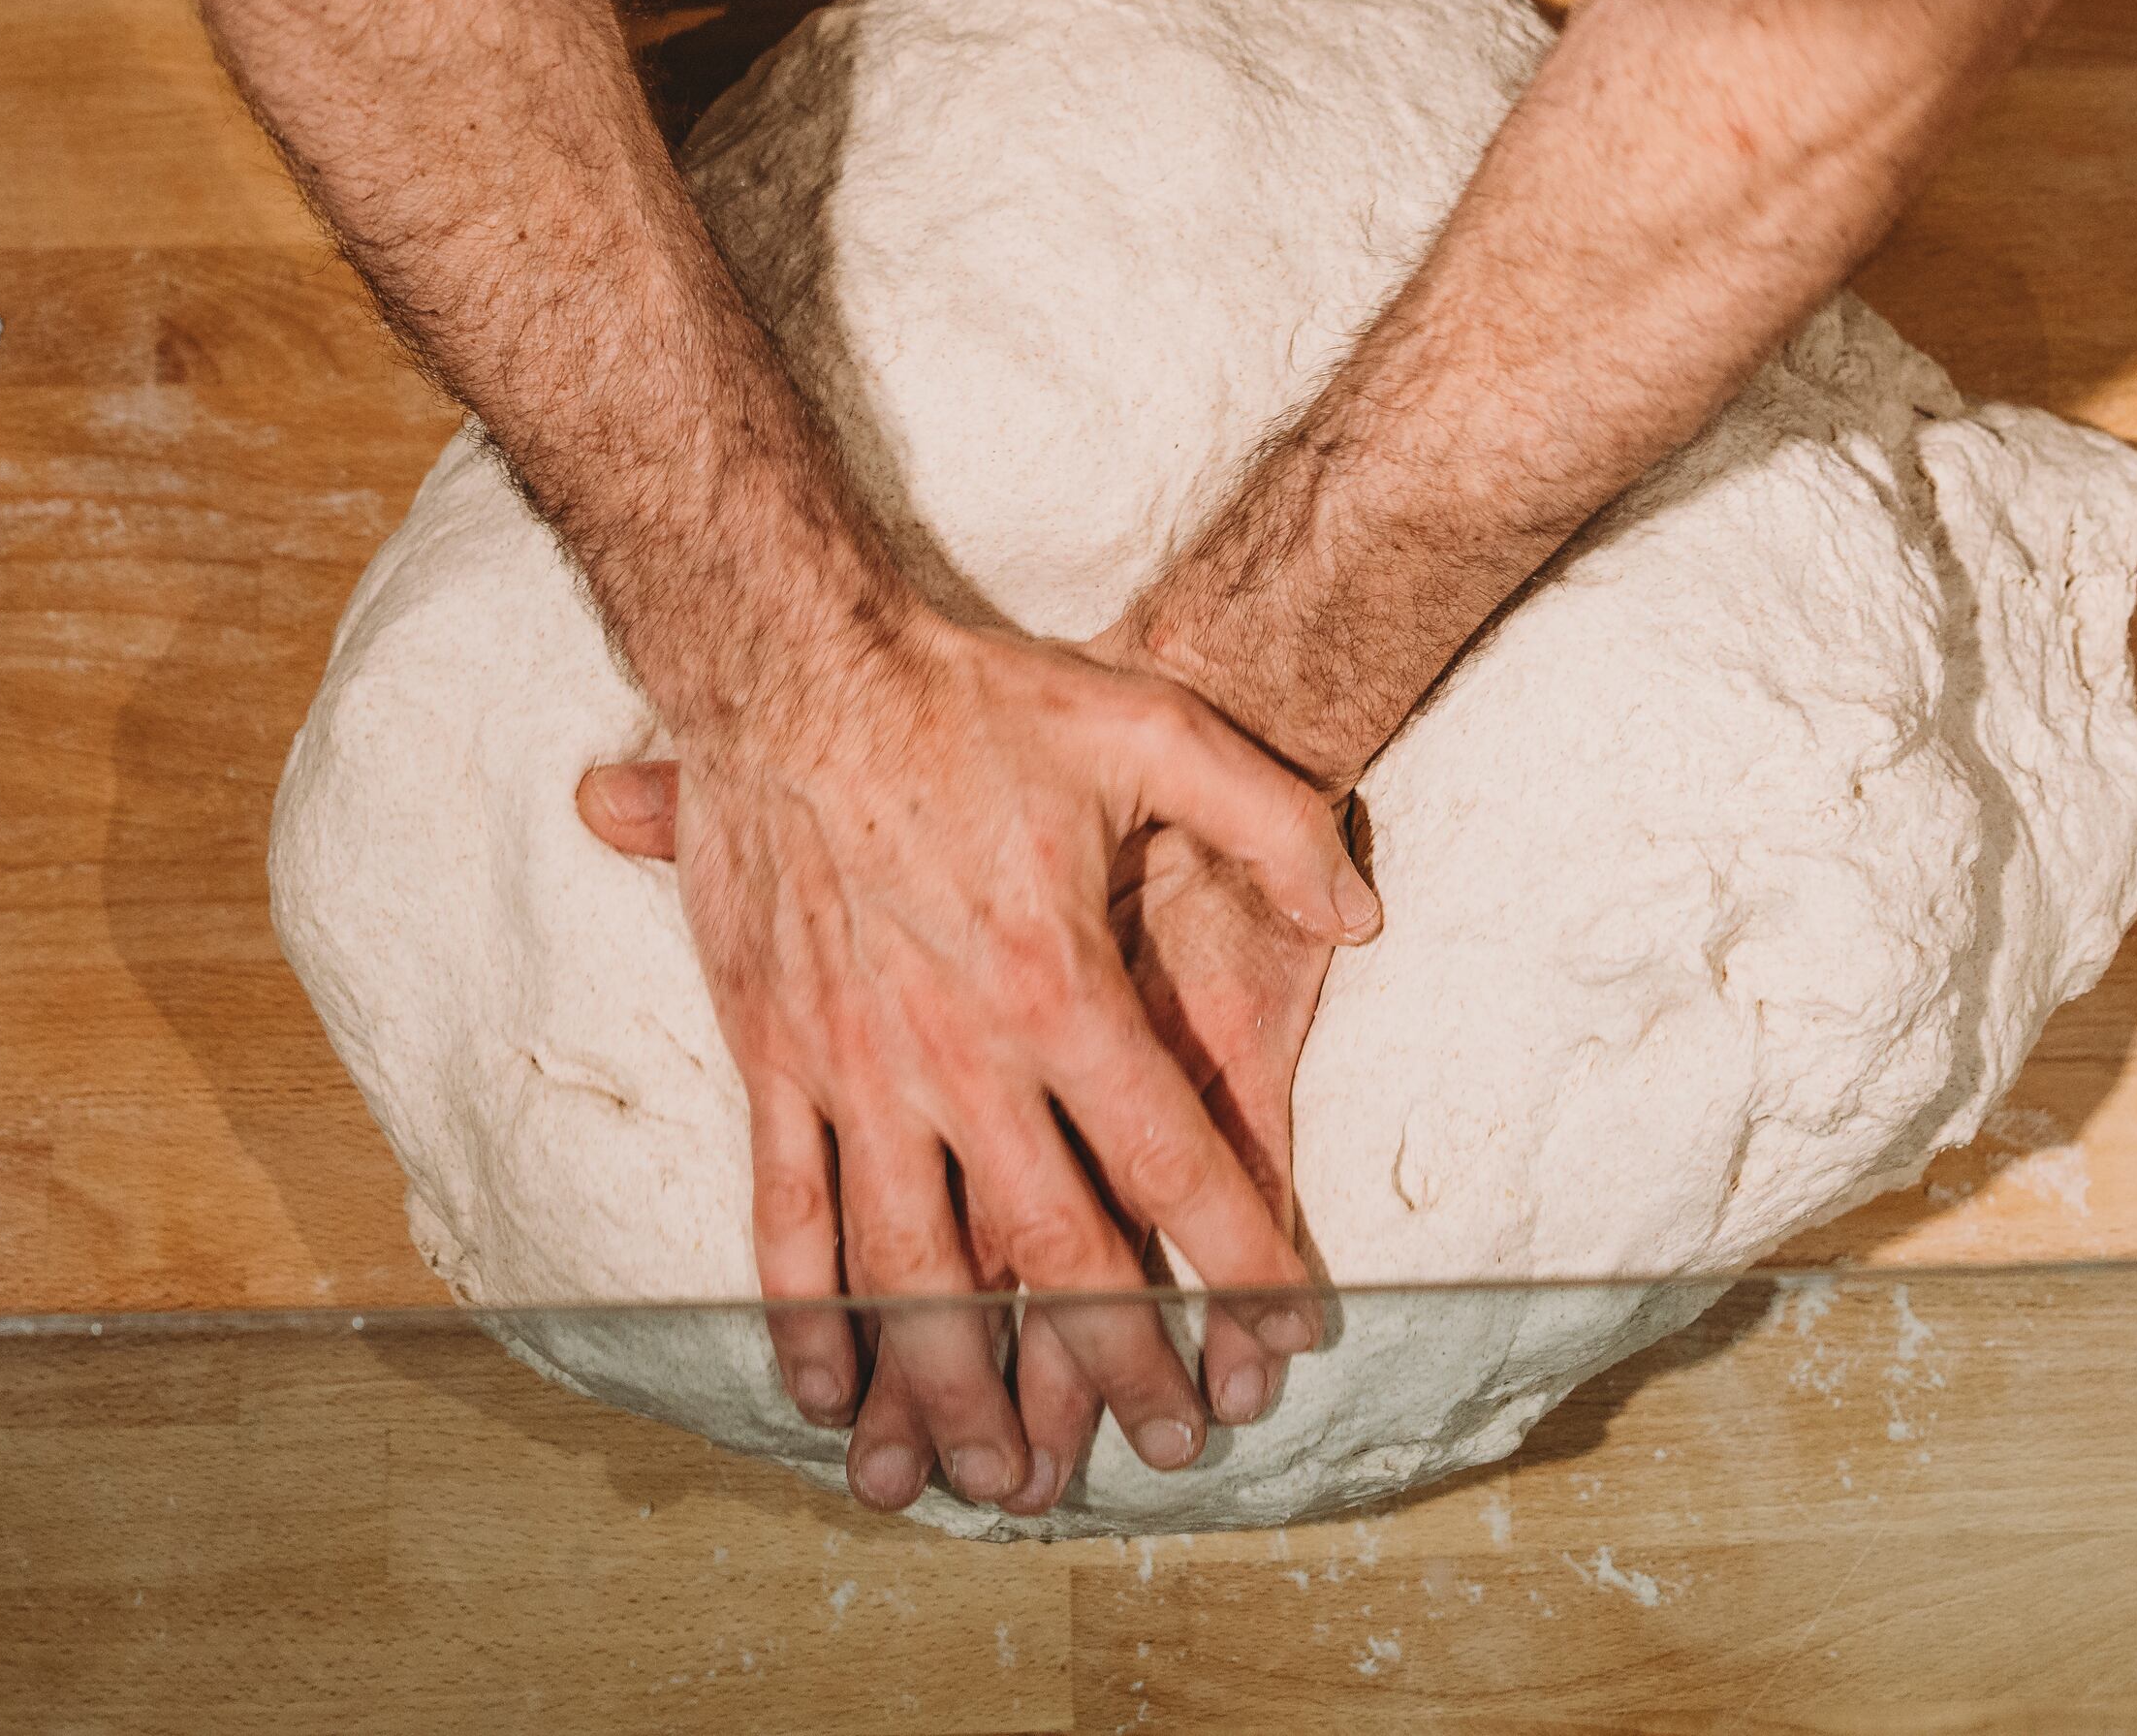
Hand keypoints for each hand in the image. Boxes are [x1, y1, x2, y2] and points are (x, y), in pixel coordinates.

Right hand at [573, 620, 1374, 1515]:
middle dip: (1118, 1364)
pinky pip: (787, 1218)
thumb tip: (1364, 918)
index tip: (1288, 1335)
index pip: (1175, 1163)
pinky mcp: (772, 1058)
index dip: (1241, 1261)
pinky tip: (831, 1395)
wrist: (792, 661)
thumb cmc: (972, 695)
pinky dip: (808, 1319)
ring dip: (958, 1386)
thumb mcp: (1153, 727)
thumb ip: (1273, 820)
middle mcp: (960, 1052)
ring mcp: (855, 1067)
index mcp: (1062, 987)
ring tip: (1000, 1476)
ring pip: (912, 1269)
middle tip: (1168, 1443)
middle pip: (1054, 1253)